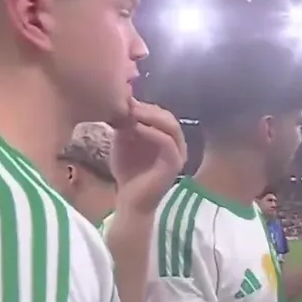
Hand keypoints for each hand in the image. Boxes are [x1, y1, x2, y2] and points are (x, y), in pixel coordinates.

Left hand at [109, 99, 187, 213]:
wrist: (130, 200)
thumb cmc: (128, 173)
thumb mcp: (124, 143)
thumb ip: (126, 125)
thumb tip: (123, 102)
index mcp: (168, 138)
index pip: (161, 114)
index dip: (145, 106)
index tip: (125, 101)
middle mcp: (178, 145)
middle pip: (168, 117)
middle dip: (148, 109)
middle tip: (128, 104)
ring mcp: (179, 154)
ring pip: (171, 127)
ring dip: (151, 117)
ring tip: (132, 112)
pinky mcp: (175, 164)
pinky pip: (167, 142)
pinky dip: (152, 132)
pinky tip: (135, 128)